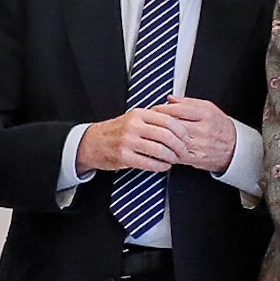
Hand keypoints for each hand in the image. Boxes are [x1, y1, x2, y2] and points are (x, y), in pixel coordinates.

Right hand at [78, 108, 199, 175]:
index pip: (168, 120)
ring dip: (171, 157)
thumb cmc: (117, 131)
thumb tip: (179, 124)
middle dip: (179, 146)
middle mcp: (134, 125)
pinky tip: (164, 166)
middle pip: (166, 135)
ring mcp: (128, 141)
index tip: (187, 138)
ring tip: (174, 159)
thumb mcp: (134, 118)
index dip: (181, 131)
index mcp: (139, 114)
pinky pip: (148, 163)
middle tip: (184, 151)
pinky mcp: (123, 156)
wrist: (93, 142)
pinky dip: (160, 166)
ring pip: (159, 150)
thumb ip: (153, 119)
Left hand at [150, 98, 241, 174]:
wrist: (233, 148)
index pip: (179, 110)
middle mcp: (203, 130)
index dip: (164, 109)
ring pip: (173, 140)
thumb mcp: (208, 108)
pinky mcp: (194, 158)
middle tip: (149, 120)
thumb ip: (188, 102)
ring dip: (160, 137)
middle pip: (174, 125)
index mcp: (206, 115)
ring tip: (152, 132)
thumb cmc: (219, 126)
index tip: (155, 108)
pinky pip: (175, 154)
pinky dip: (165, 150)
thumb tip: (170, 98)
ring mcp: (198, 146)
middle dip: (158, 122)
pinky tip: (159, 145)